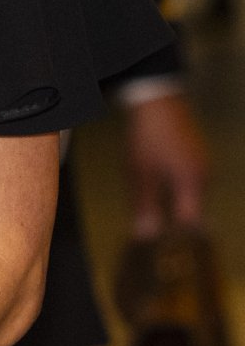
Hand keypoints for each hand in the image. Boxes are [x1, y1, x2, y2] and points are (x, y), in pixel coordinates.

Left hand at [122, 91, 209, 239]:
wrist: (157, 100)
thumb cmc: (147, 138)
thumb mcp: (140, 174)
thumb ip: (145, 206)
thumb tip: (146, 236)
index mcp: (193, 183)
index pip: (193, 224)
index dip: (178, 237)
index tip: (162, 245)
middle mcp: (204, 176)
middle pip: (192, 211)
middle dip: (172, 220)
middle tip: (150, 224)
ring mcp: (203, 164)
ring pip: (190, 196)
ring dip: (172, 203)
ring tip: (150, 202)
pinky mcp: (198, 155)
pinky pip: (189, 181)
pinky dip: (175, 188)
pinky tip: (157, 182)